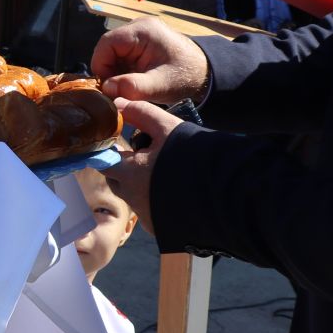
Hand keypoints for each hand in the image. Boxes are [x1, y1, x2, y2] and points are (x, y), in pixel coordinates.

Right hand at [91, 19, 207, 104]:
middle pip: (108, 48)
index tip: (106, 88)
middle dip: (108, 71)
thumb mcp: (161, 85)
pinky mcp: (140, 44)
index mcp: (142, 30)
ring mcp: (139, 34)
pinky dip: (122, 71)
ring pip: (113, 54)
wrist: (205, 73)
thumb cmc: (185, 76)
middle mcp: (138, 27)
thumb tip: (107, 88)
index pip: (106, 44)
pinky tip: (131, 83)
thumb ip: (134, 86)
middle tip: (116, 92)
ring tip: (125, 89)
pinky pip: (121, 57)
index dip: (101, 66)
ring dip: (115, 73)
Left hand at [103, 98, 182, 236]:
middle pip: (117, 181)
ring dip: (141, 184)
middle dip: (125, 168)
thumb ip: (140, 113)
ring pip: (133, 196)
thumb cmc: (194, 154)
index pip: (104, 162)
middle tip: (145, 156)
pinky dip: (155, 201)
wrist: (228, 190)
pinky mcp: (160, 228)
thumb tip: (119, 104)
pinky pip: (149, 211)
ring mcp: (147, 216)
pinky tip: (173, 191)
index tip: (121, 145)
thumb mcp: (167, 127)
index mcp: (129, 174)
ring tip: (164, 172)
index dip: (111, 151)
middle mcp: (133, 199)